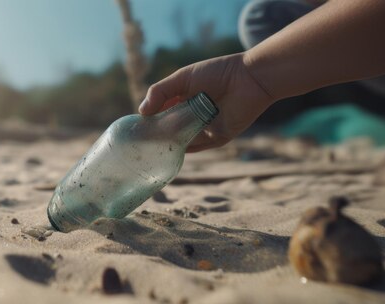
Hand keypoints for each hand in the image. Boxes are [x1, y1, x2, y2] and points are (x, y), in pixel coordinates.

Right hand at [138, 53, 275, 151]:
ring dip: (167, 144)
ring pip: (180, 141)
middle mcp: (191, 117)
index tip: (135, 129)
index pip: (160, 114)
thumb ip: (160, 92)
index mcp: (182, 100)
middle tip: (139, 142)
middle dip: (155, 136)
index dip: (148, 120)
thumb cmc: (217, 73)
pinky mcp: (216, 138)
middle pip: (168, 130)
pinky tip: (171, 148)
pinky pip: (196, 147)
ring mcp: (203, 129)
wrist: (249, 79)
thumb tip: (141, 111)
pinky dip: (184, 149)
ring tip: (152, 146)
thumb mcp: (183, 78)